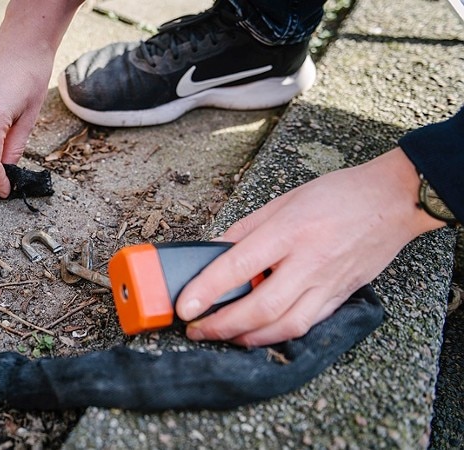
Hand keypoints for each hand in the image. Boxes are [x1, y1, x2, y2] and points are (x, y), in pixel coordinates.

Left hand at [175, 148, 444, 346]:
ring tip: (223, 336)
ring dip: (248, 337)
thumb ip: (245, 229)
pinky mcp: (341, 296)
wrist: (393, 200)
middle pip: (261, 306)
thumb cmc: (337, 195)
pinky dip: (278, 335)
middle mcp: (309, 260)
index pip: (239, 265)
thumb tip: (213, 253)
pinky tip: (258, 334)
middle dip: (223, 325)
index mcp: (290, 230)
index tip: (185, 307)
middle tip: (197, 329)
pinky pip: (307, 325)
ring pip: (285, 325)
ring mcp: (328, 282)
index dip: (208, 290)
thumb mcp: (282, 200)